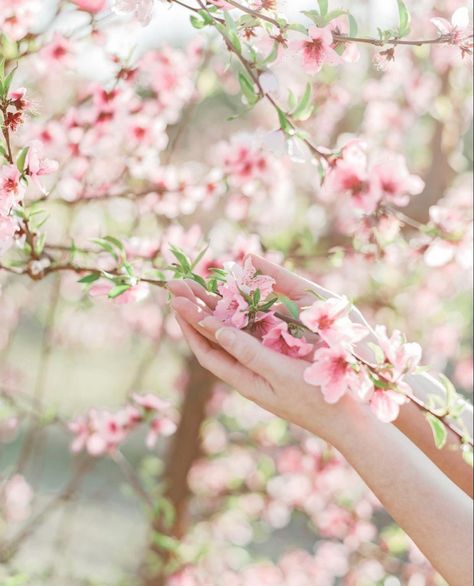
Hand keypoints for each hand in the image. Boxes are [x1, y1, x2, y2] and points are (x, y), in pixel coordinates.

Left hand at [168, 254, 363, 444]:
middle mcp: (249, 374)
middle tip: (179, 284)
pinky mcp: (280, 362)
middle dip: (195, 312)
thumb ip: (250, 352)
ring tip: (199, 287)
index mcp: (245, 380)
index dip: (189, 325)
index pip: (207, 351)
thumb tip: (217, 329)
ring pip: (231, 336)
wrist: (348, 421)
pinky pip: (252, 336)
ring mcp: (264, 368)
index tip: (176, 300)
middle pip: (214, 340)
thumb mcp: (281, 374)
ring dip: (214, 312)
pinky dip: (240, 318)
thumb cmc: (317, 399)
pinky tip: (238, 304)